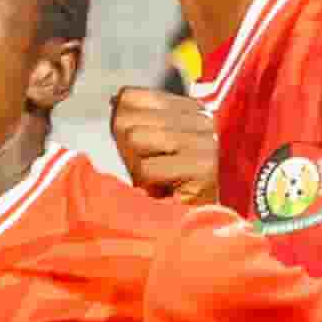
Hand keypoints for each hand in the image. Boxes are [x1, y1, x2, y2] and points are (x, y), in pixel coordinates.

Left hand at [107, 81, 218, 201]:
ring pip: (137, 138)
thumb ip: (132, 118)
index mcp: (189, 108)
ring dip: (138, 166)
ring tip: (157, 178)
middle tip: (149, 170)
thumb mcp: (145, 145)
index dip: (122, 126)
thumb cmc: (167, 184)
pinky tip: (164, 190)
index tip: (140, 150)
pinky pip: (147, 168)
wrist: (194, 224)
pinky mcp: (204, 168)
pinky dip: (146, 183)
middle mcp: (202, 119)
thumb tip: (115, 99)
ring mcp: (206, 142)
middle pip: (129, 119)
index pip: (130, 97)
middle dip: (128, 150)